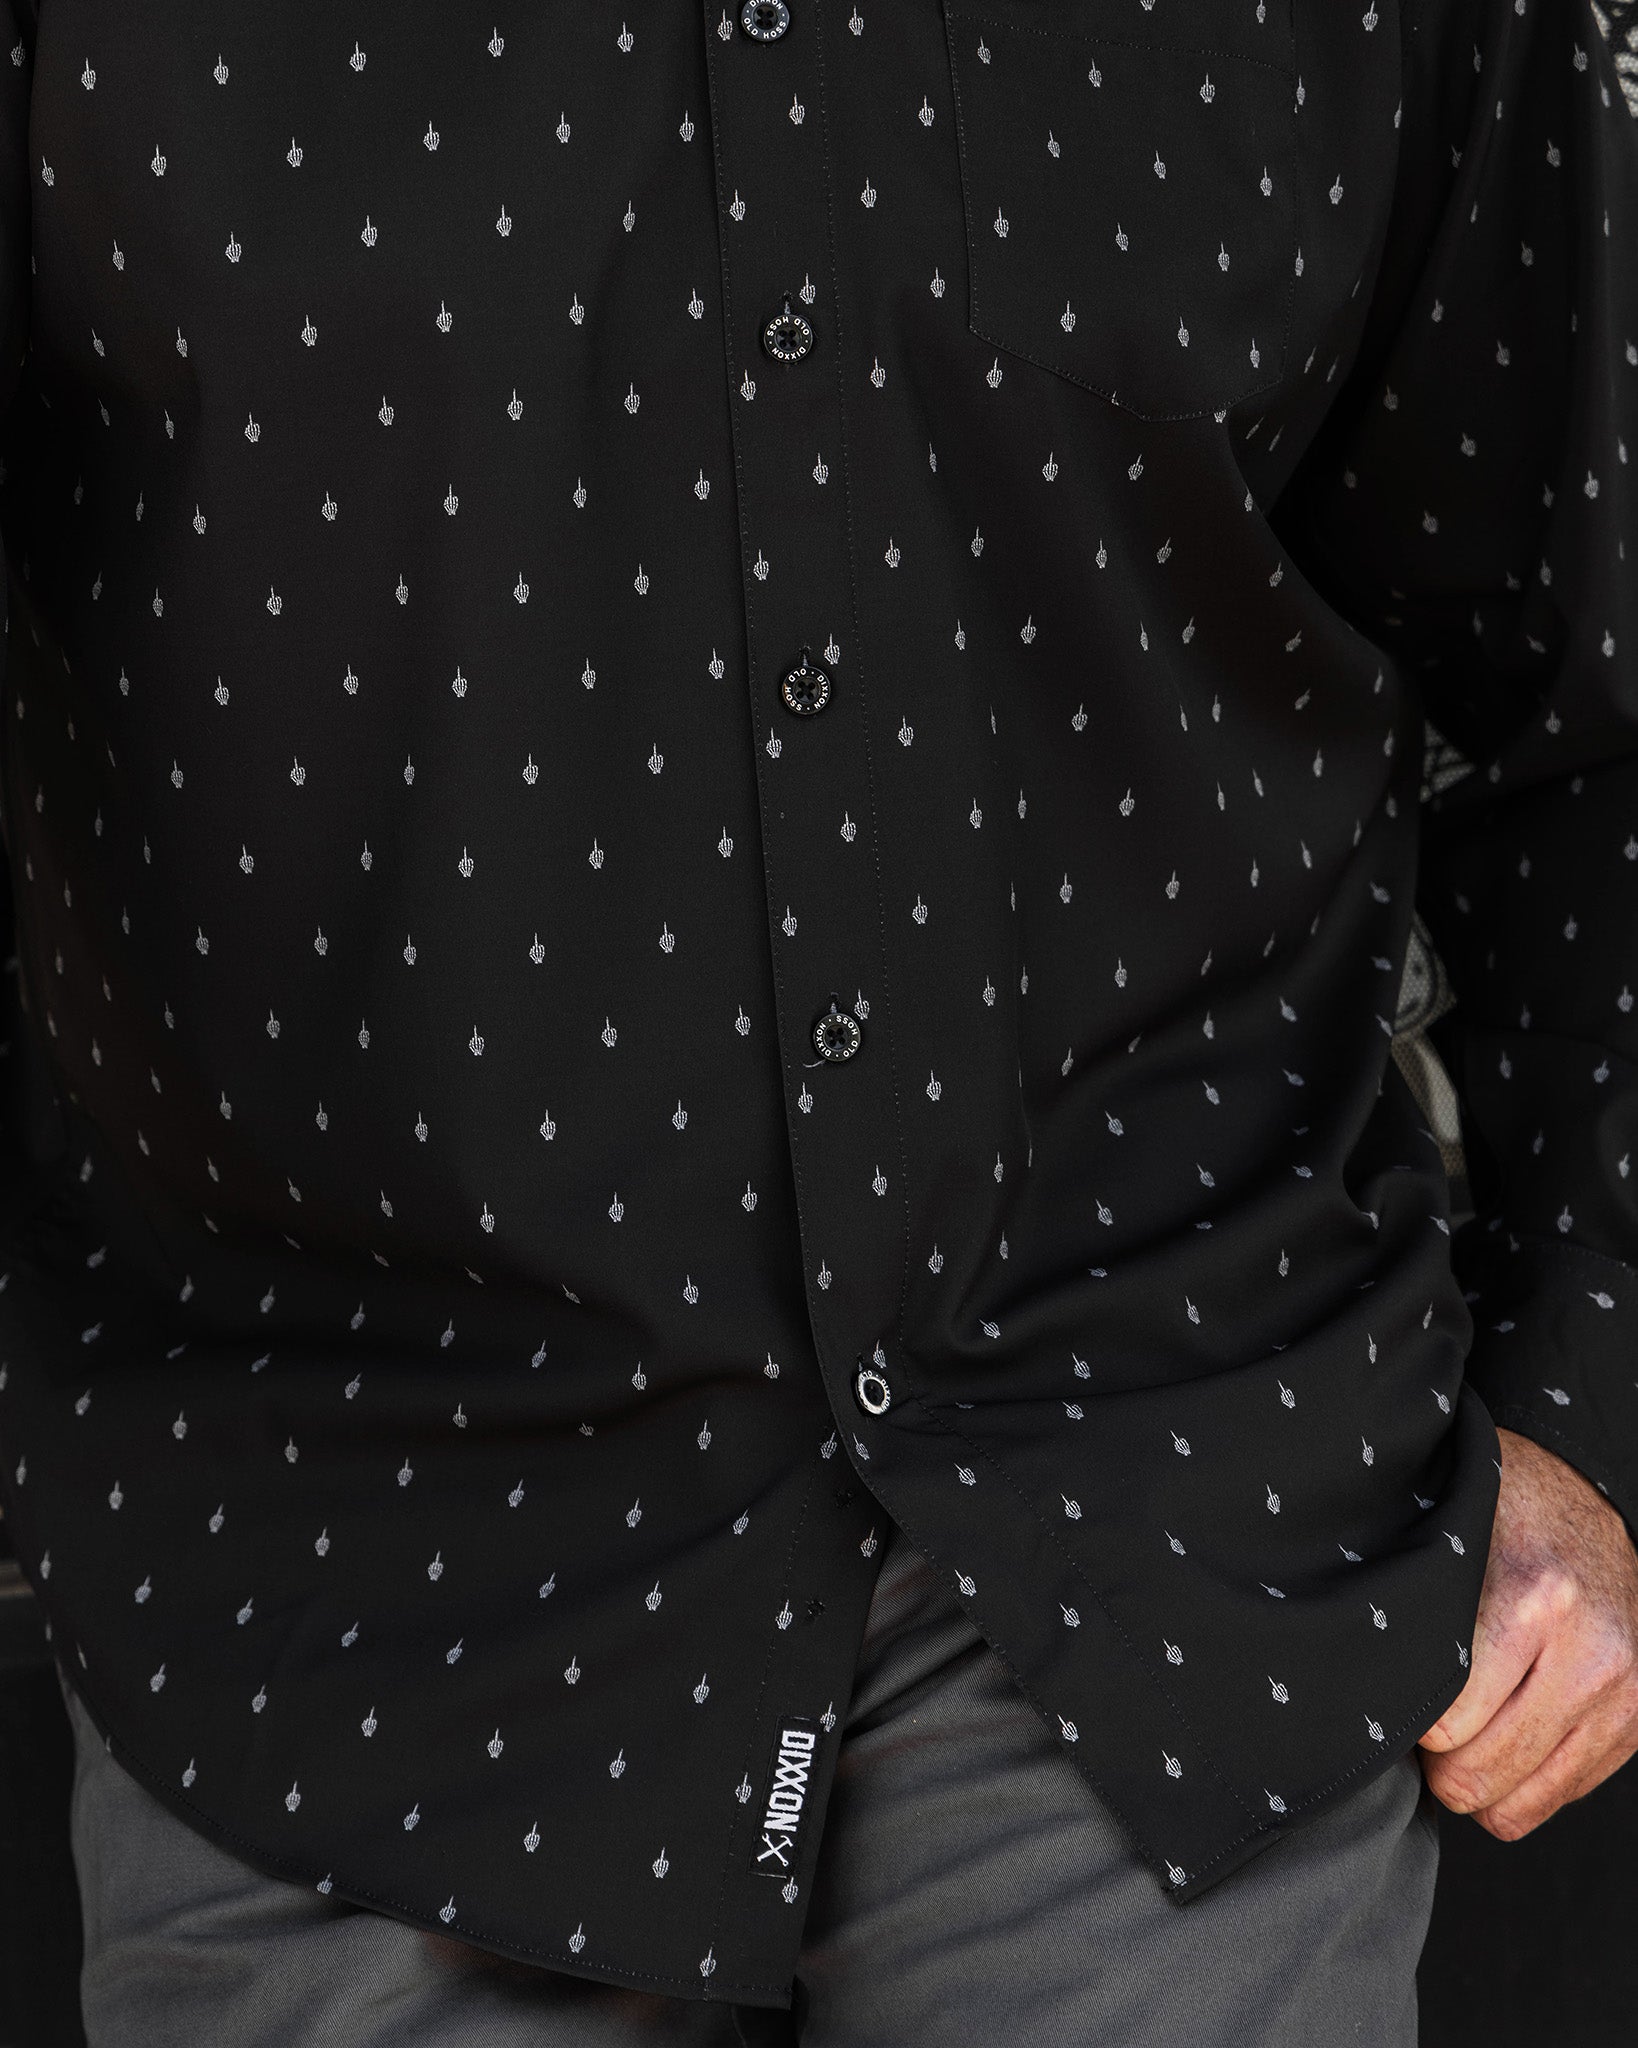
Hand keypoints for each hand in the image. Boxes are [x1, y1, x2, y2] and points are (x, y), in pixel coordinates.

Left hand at [1418, 1426, 1637, 1839]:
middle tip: (1417, 1724)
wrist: (1585, 1500)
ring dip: (1475, 1784)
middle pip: (1478, 1773)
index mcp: (1536, 1602)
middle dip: (1433, 1763)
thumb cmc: (1502, 1516)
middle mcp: (1589, 1656)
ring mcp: (1622, 1697)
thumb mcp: (1455, 1543)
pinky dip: (1518, 1787)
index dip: (1406, 1719)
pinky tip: (1498, 1742)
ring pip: (1517, 1803)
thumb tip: (1362, 1690)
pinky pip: (1558, 1797)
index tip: (1392, 1695)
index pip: (1446, 1722)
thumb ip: (1421, 1613)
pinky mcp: (1637, 1723)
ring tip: (1455, 1739)